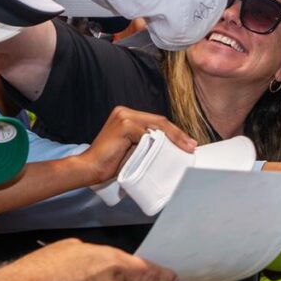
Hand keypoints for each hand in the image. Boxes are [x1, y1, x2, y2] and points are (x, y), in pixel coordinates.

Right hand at [79, 107, 195, 184]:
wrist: (89, 168)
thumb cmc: (111, 162)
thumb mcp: (134, 148)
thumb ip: (148, 142)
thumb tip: (171, 145)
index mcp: (127, 115)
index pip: (157, 121)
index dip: (175, 132)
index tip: (188, 143)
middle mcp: (125, 112)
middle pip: (159, 121)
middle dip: (178, 134)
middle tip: (191, 146)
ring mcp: (123, 116)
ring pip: (156, 125)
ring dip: (174, 137)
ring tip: (185, 147)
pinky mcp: (123, 125)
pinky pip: (147, 133)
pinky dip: (159, 141)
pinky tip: (169, 149)